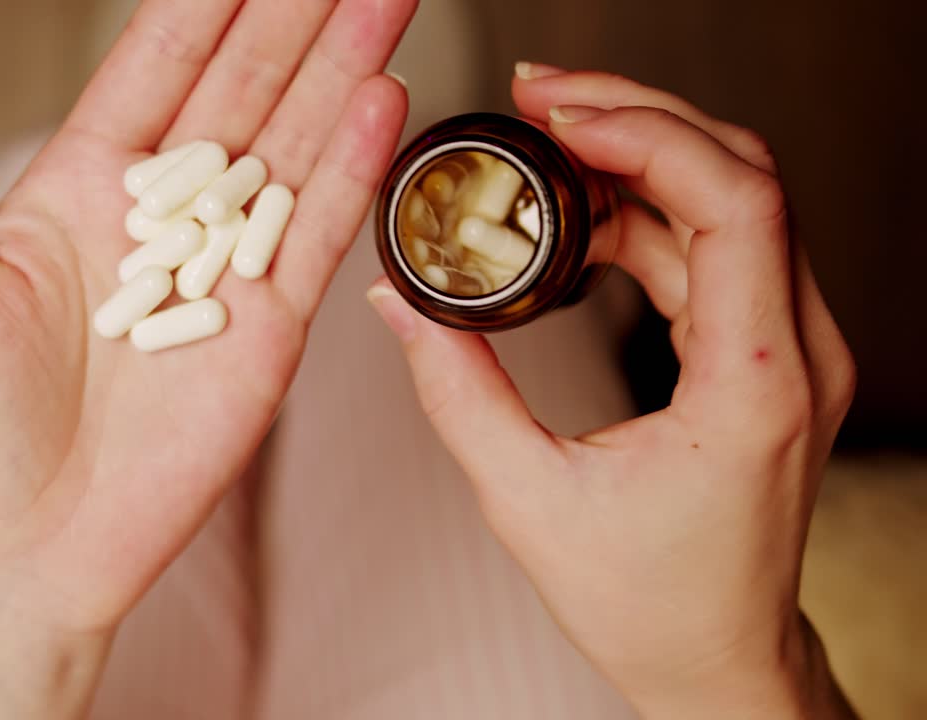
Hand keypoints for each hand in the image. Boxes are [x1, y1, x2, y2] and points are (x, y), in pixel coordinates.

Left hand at [0, 1, 413, 715]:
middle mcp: (162, 217)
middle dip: (297, 18)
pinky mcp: (269, 332)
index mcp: (82, 186)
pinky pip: (319, 237)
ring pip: (294, 148)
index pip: (157, 66)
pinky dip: (352, 168)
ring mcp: (224, 270)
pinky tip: (381, 99)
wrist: (22, 551)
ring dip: (341, 71)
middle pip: (244, 91)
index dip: (208, 2)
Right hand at [367, 66, 857, 718]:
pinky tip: (576, 216)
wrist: (714, 657)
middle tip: (538, 99)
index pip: (736, 204)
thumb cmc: (645, 603)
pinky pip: (714, 245)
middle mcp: (796, 350)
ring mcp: (790, 347)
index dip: (647, 135)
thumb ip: (456, 391)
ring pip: (730, 200)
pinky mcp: (764, 352)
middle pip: (741, 175)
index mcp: (756, 383)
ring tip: (542, 148)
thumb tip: (401, 304)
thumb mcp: (527, 499)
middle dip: (636, 119)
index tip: (556, 118)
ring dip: (637, 159)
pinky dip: (644, 212)